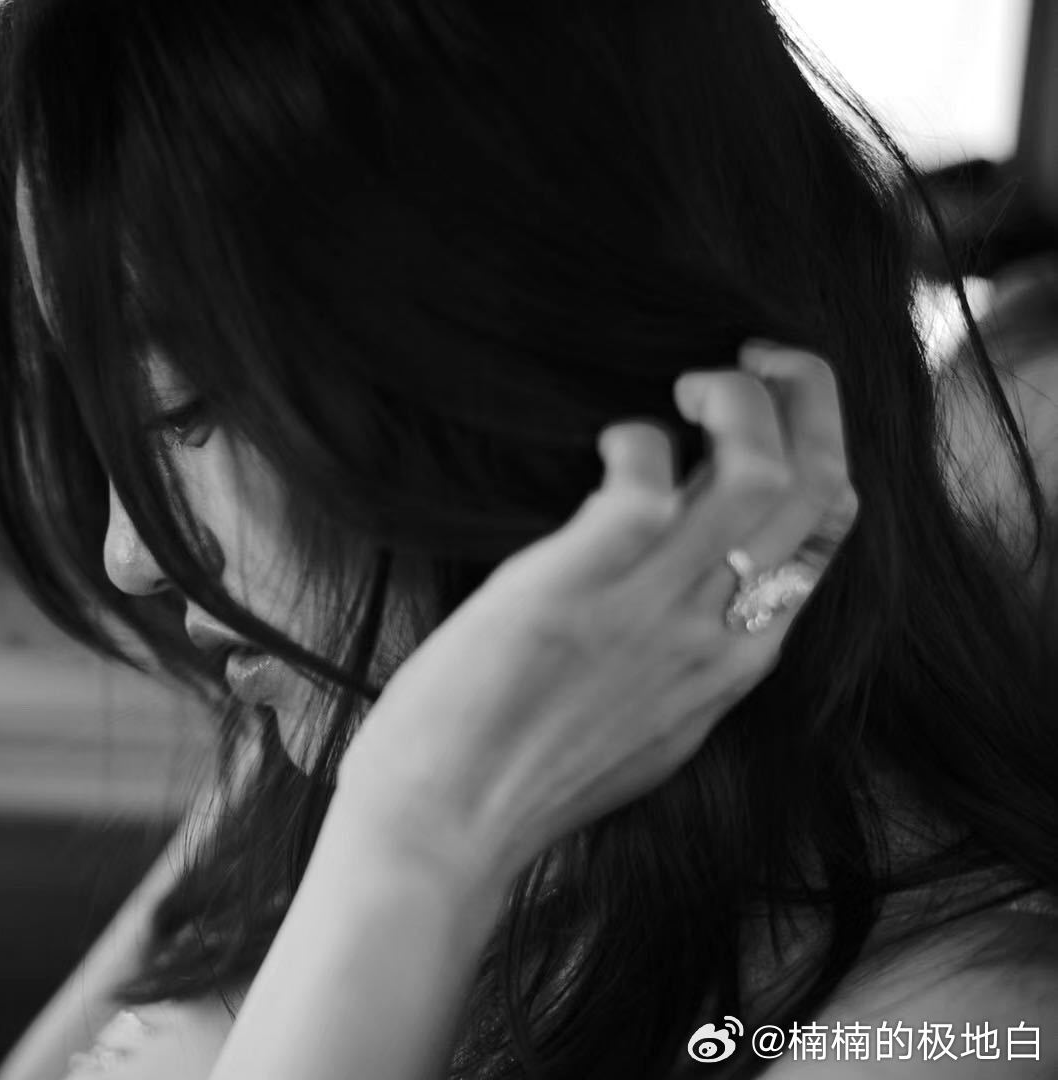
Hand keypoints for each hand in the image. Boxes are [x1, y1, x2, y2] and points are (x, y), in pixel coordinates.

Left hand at [333, 341, 859, 891]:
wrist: (449, 827)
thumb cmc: (520, 780)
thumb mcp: (644, 729)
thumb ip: (679, 662)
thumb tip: (678, 601)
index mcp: (737, 667)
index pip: (828, 539)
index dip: (817, 453)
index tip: (776, 414)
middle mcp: (719, 635)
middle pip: (822, 490)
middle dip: (808, 398)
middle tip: (753, 360)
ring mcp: (657, 606)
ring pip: (762, 468)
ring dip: (737, 401)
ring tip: (684, 389)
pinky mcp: (582, 580)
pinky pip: (646, 469)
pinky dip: (634, 437)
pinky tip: (602, 451)